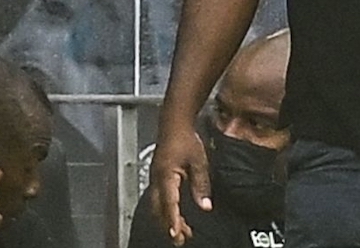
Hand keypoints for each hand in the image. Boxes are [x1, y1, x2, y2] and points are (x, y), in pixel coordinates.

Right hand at [149, 125, 210, 245]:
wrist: (174, 123)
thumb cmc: (185, 138)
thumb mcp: (199, 161)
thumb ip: (201, 184)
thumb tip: (205, 206)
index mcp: (166, 175)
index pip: (168, 203)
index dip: (172, 220)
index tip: (177, 234)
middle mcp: (156, 179)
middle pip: (159, 210)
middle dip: (169, 226)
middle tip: (181, 239)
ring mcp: (155, 179)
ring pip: (156, 206)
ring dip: (167, 220)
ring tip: (181, 231)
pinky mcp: (157, 177)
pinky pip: (158, 199)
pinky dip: (165, 210)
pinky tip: (174, 215)